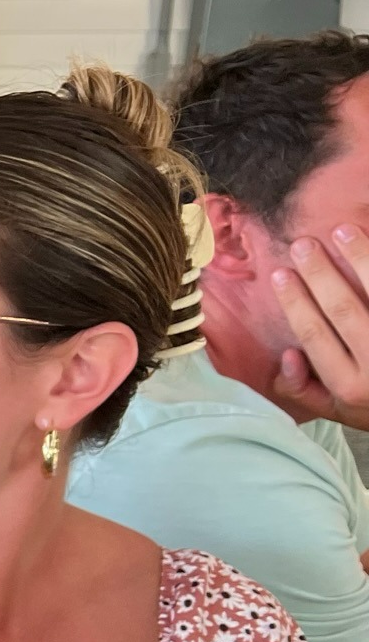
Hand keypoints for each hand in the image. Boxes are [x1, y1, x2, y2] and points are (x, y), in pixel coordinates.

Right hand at [273, 226, 368, 426]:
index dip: (294, 301)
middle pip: (342, 309)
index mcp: (349, 387)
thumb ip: (305, 389)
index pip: (313, 335)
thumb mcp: (339, 412)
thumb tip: (287, 354)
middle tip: (304, 244)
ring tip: (343, 230)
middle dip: (319, 273)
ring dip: (360, 258)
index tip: (280, 273)